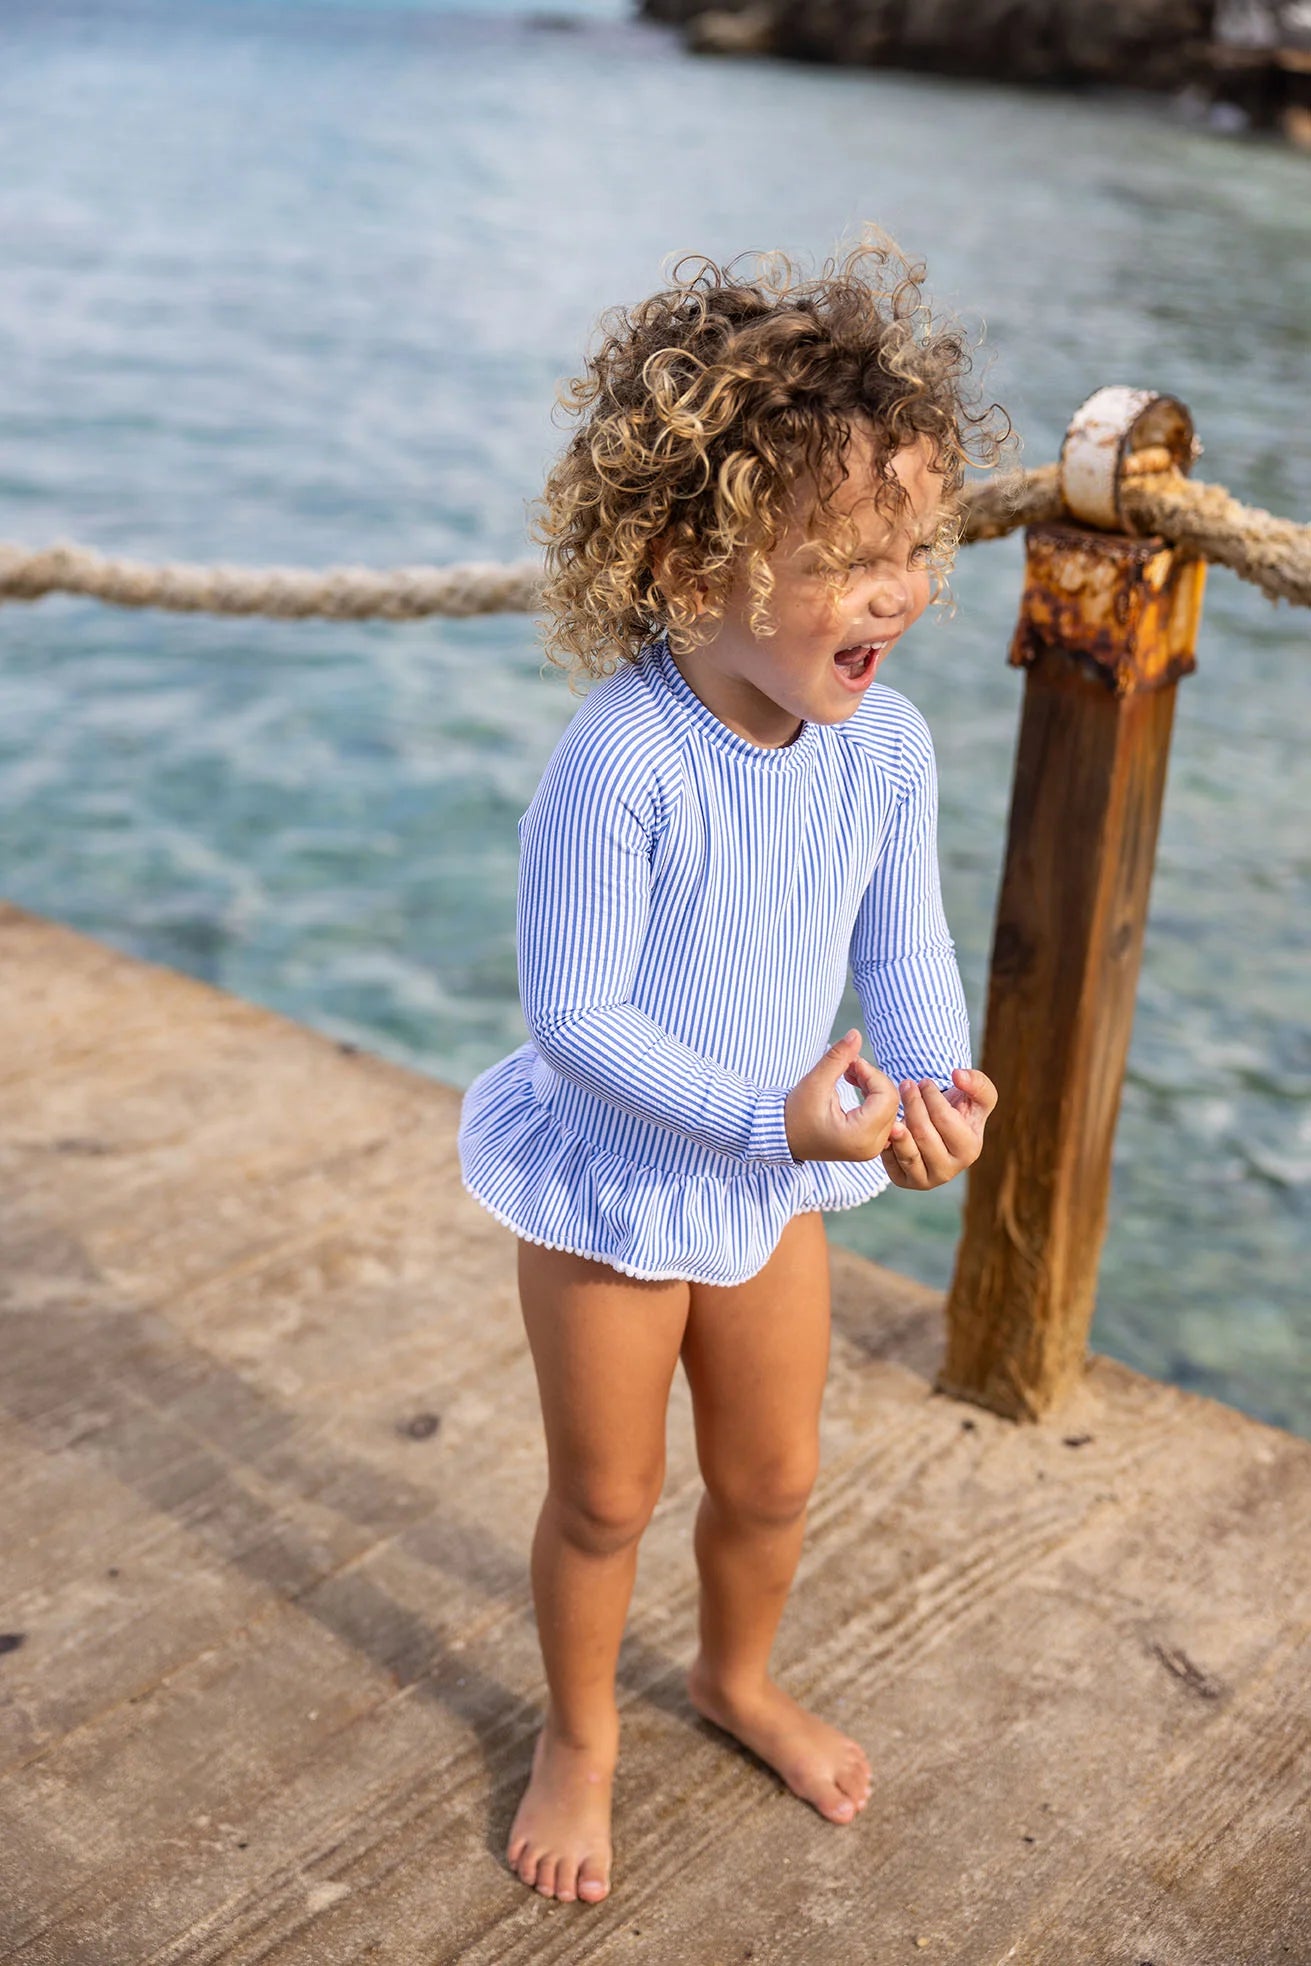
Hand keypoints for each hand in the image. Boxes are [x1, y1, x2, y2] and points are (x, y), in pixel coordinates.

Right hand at [784, 1029, 900, 1162]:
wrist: (784, 1138)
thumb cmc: (796, 1114)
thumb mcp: (815, 1083)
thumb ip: (838, 1057)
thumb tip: (856, 1034)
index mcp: (859, 1137)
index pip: (886, 1097)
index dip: (872, 1074)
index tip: (850, 1064)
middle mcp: (871, 1147)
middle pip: (891, 1102)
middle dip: (873, 1079)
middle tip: (849, 1066)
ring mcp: (872, 1148)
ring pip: (890, 1107)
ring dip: (873, 1085)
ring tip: (850, 1074)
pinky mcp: (870, 1144)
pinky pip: (884, 1115)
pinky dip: (873, 1097)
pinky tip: (856, 1085)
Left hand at [881, 1067, 997, 1189]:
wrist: (937, 1130)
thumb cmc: (960, 1110)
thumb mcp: (977, 1095)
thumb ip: (977, 1082)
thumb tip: (958, 1075)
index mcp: (970, 1150)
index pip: (945, 1120)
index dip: (932, 1097)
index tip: (924, 1081)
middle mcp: (950, 1170)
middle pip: (923, 1134)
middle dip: (913, 1104)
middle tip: (906, 1084)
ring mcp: (927, 1180)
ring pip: (907, 1151)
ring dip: (898, 1123)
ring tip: (892, 1103)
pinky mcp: (904, 1181)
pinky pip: (891, 1160)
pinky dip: (888, 1141)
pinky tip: (889, 1123)